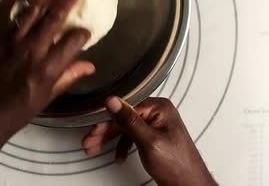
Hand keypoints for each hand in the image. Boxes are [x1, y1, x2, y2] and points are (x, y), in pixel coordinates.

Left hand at [0, 0, 94, 136]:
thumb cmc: (15, 111)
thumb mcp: (46, 98)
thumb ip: (67, 77)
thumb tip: (89, 65)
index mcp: (47, 69)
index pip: (73, 42)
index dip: (83, 33)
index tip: (85, 30)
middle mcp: (31, 51)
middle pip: (54, 19)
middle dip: (67, 3)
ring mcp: (10, 42)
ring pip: (31, 10)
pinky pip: (3, 11)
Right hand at [82, 97, 216, 185]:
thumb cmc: (178, 166)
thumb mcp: (149, 142)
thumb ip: (129, 121)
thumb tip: (113, 101)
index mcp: (159, 108)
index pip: (125, 107)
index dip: (107, 120)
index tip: (94, 129)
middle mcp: (158, 113)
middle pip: (123, 117)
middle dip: (105, 132)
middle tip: (90, 142)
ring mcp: (156, 125)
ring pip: (125, 127)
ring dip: (110, 139)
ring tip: (95, 149)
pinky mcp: (154, 136)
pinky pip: (132, 136)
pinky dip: (122, 146)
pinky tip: (118, 156)